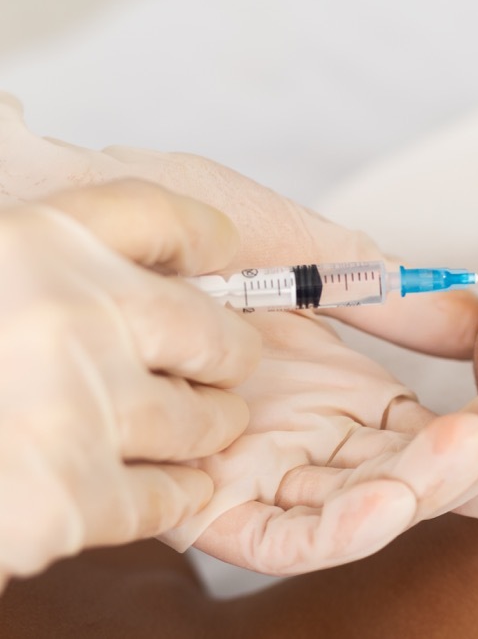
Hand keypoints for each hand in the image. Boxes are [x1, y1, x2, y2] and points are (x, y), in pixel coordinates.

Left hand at [0, 94, 477, 573]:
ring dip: (430, 489)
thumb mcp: (300, 250)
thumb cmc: (178, 230)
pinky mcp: (201, 498)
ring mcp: (261, 475)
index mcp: (346, 398)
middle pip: (421, 487)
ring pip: (364, 514)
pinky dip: (339, 527)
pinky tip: (388, 499)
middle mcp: (313, 447)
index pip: (448, 443)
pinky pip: (280, 537)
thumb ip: (387, 296)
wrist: (68, 213)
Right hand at [0, 181, 259, 589]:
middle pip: (218, 334)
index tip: (222, 251)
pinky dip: (172, 492)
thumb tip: (225, 244)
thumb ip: (90, 246)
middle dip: (223, 358)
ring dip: (203, 430)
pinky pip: (175, 495)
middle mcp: (63, 309)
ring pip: (207, 419)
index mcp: (38, 240)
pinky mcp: (71, 492)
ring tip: (160, 427)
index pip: (160, 213)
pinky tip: (147, 482)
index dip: (203, 236)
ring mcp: (72, 402)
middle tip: (205, 371)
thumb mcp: (8, 259)